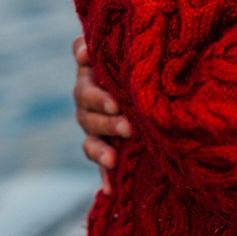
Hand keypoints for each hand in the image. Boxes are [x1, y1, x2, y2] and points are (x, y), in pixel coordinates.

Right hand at [73, 36, 129, 193]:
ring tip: (113, 158)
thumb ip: (103, 45)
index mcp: (92, 76)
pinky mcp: (105, 144)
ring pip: (90, 138)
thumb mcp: (128, 47)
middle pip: (88, 112)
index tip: (111, 95)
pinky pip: (99, 162)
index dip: (95, 90)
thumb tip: (83, 50)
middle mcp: (89, 101)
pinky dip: (103, 176)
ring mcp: (95, 124)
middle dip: (107, 120)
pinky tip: (109, 190)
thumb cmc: (142, 55)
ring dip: (101, 149)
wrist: (153, 80)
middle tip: (128, 126)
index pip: (87, 83)